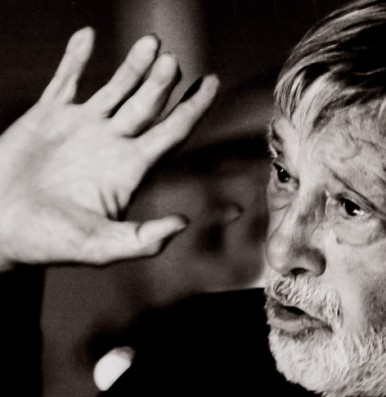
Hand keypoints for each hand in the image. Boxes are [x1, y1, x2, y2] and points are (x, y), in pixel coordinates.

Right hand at [0, 27, 218, 270]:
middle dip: (162, 82)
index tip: (212, 82)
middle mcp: (112, 144)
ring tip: (151, 43)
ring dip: (133, 65)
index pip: (173, 132)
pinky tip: (87, 35)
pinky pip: (66, 80)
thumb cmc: (48, 243)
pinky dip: (75, 58)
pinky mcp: (48, 117)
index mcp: (130, 169)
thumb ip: (142, 239)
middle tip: (172, 61)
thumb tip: (183, 223)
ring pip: (116, 88)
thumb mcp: (100, 246)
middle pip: (149, 104)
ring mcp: (82, 127)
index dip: (194, 108)